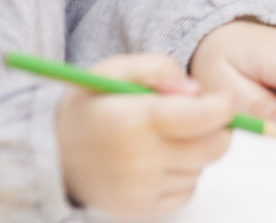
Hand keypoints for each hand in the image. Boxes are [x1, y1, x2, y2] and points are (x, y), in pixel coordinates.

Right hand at [57, 53, 234, 216]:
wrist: (51, 155)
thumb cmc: (89, 108)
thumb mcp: (114, 70)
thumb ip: (157, 68)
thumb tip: (195, 90)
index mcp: (136, 120)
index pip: (204, 117)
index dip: (224, 105)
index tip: (222, 98)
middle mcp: (141, 160)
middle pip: (213, 147)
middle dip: (217, 128)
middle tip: (201, 116)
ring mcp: (142, 190)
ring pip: (201, 168)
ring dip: (196, 152)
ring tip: (167, 138)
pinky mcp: (142, 210)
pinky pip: (187, 191)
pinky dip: (183, 175)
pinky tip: (159, 161)